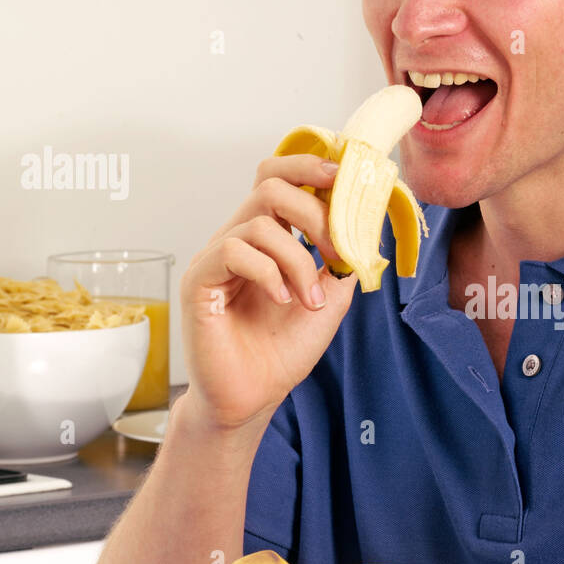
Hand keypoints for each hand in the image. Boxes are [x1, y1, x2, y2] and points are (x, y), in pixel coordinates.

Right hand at [180, 155, 355, 430]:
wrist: (254, 397)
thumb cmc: (283, 351)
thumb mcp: (329, 297)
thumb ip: (342, 259)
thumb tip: (364, 225)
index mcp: (266, 238)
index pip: (278, 177)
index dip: (310, 167)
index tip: (346, 180)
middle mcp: (237, 239)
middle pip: (270, 184)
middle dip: (314, 212)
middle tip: (336, 252)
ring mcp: (214, 258)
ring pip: (259, 222)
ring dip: (297, 259)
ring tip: (309, 299)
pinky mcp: (198, 280)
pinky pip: (233, 251)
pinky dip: (269, 273)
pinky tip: (282, 300)